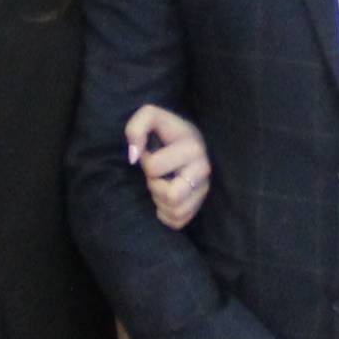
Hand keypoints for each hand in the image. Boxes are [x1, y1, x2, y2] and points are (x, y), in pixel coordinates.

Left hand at [124, 105, 214, 229]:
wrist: (187, 140)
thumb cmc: (165, 131)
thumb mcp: (150, 116)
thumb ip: (136, 129)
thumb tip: (133, 157)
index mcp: (193, 148)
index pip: (154, 169)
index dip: (146, 161)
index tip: (152, 152)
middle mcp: (204, 170)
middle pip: (173, 197)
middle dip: (156, 186)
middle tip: (158, 174)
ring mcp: (204, 189)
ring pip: (176, 212)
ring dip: (160, 201)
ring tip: (162, 185)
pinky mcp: (199, 205)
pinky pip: (177, 222)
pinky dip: (165, 214)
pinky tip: (165, 198)